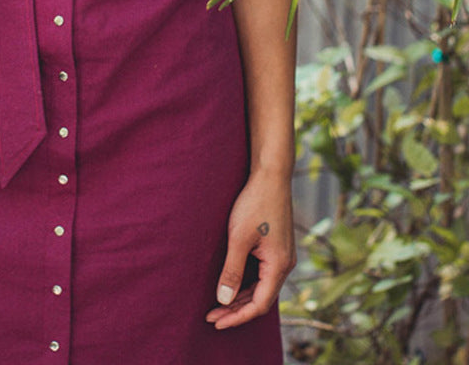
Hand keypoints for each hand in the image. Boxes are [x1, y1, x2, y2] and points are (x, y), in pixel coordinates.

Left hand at [206, 169, 294, 329]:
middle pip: (261, 298)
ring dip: (241, 296)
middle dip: (236, 309)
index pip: (259, 305)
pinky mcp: (278, 247)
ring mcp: (283, 256)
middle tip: (211, 316)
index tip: (215, 321)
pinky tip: (231, 283)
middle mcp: (285, 265)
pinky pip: (263, 274)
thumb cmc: (254, 203)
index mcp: (279, 266)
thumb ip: (232, 271)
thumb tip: (223, 300)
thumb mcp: (238, 238)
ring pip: (262, 286)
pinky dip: (247, 282)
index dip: (237, 316)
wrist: (271, 175)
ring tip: (217, 304)